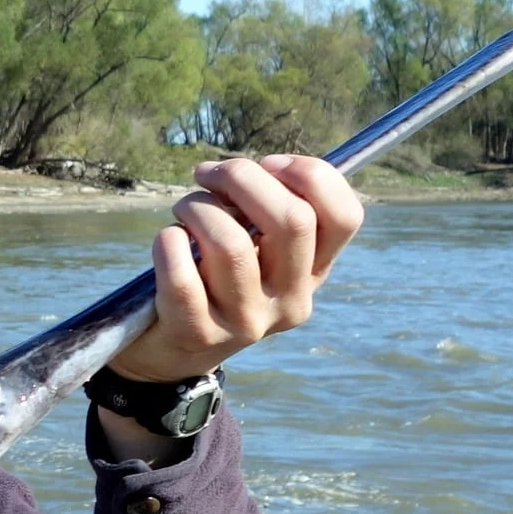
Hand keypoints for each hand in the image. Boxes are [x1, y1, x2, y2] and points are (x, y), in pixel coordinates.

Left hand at [108, 155, 363, 382]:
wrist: (173, 349)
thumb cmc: (216, 279)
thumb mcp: (258, 249)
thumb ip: (267, 212)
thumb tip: (255, 169)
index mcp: (315, 272)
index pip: (345, 217)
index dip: (312, 175)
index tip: (269, 164)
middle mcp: (291, 300)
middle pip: (292, 220)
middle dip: (243, 178)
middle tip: (209, 174)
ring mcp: (248, 322)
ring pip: (232, 244)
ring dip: (198, 208)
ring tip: (184, 209)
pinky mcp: (200, 333)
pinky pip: (183, 276)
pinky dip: (168, 243)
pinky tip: (167, 240)